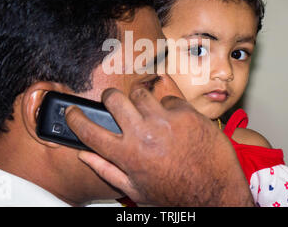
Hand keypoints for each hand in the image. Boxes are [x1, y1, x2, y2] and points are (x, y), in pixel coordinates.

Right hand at [65, 88, 253, 205]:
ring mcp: (166, 120)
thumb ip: (107, 170)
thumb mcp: (136, 190)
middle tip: (114, 104)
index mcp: (127, 155)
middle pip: (113, 99)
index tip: (73, 112)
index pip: (89, 131)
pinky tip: (175, 124)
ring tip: (149, 115)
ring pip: (140, 93)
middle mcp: (143, 133)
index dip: (75, 118)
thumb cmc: (176, 195)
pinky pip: (169, 99)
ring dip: (140, 102)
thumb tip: (85, 155)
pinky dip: (169, 109)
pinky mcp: (186, 112)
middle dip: (109, 98)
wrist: (215, 194)